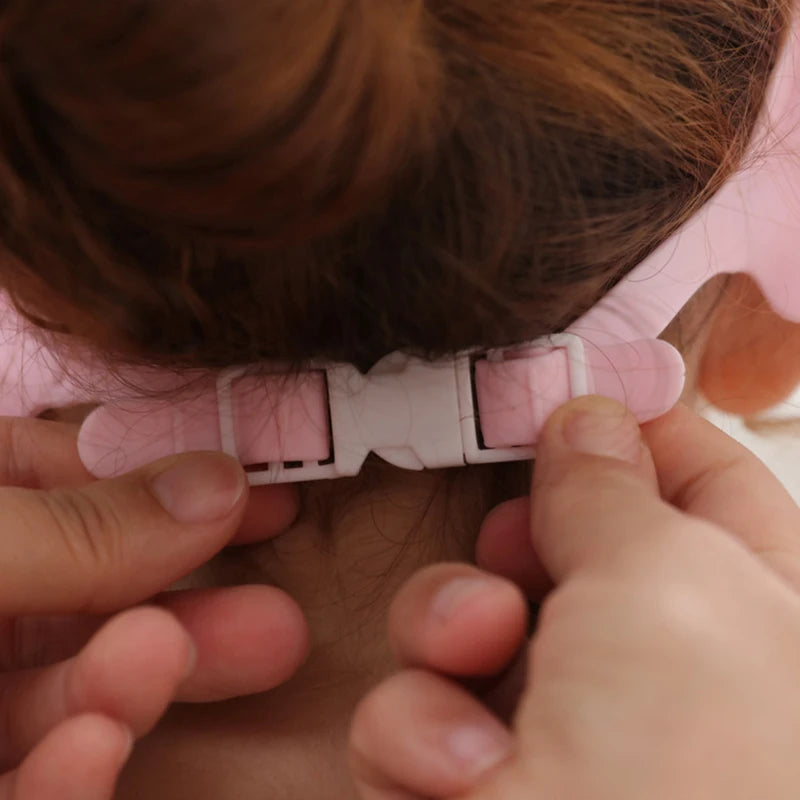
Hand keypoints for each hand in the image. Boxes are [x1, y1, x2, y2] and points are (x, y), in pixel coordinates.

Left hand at [0, 416, 307, 799]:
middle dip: (184, 611)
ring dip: (128, 690)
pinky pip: (19, 791)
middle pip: (91, 600)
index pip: (71, 477)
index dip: (172, 487)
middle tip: (277, 623)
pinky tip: (94, 748)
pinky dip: (64, 782)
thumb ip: (83, 525)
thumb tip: (220, 484)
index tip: (264, 499)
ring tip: (166, 664)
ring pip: (62, 699)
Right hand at [350, 397, 799, 799]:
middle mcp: (668, 672)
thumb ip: (616, 487)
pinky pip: (421, 713)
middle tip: (510, 561)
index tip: (558, 389)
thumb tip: (592, 410)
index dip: (631, 426)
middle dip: (517, 545)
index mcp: (762, 610)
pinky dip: (424, 738)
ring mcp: (570, 735)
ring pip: (471, 624)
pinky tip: (456, 783)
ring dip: (451, 634)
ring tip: (469, 682)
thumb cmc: (691, 770)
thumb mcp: (664, 584)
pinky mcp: (479, 787)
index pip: (704, 474)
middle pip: (566, 546)